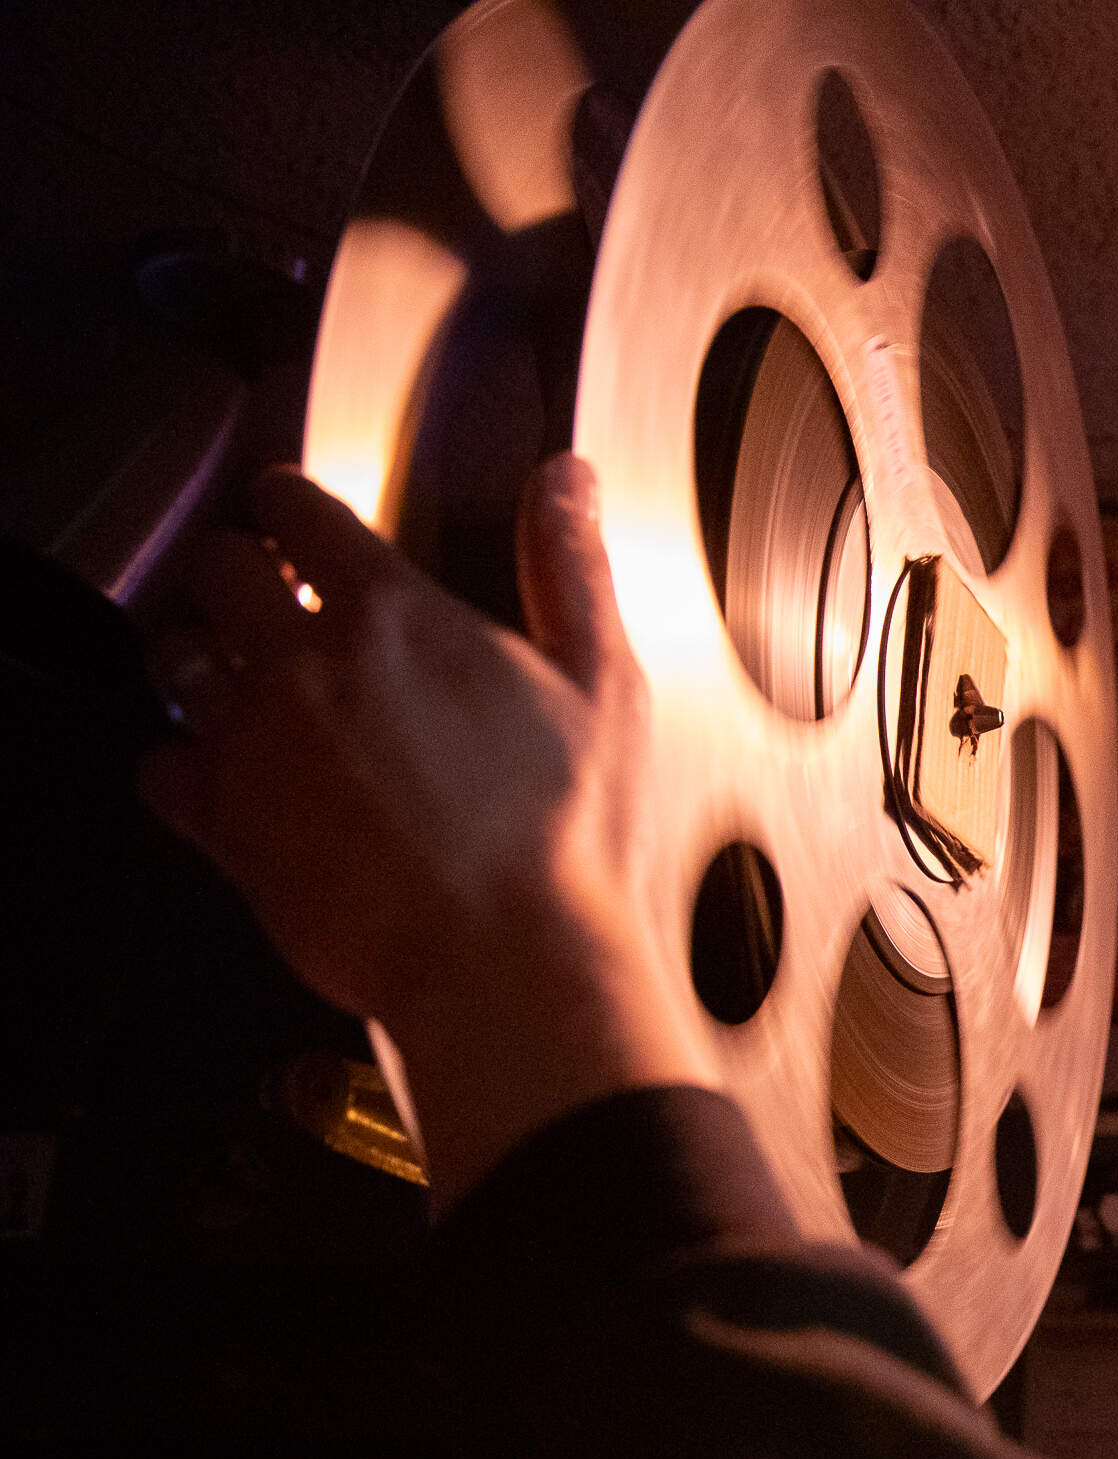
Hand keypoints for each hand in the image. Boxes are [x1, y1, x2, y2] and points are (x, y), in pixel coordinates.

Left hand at [142, 454, 715, 1212]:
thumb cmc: (562, 838)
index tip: (299, 518)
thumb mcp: (603, 686)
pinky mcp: (225, 825)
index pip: (294, 506)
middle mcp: (301, 664)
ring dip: (206, 657)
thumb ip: (572, 569)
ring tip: (248, 679)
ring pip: (174, 657)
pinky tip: (229, 774)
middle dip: (239, 570)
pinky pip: (159, 766)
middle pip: (215, 566)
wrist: (506, 962)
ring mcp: (252, 744)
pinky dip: (183, 763)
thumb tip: (568, 482)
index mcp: (392, 614)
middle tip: (272, 595)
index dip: (291, 504)